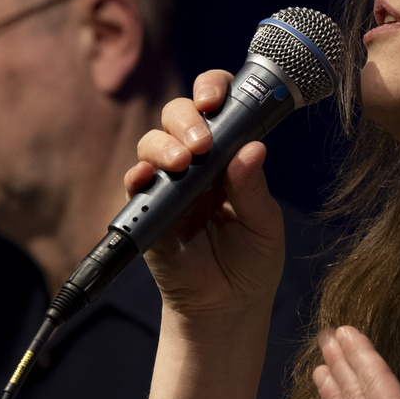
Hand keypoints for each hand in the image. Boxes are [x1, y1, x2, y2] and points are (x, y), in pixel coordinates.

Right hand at [126, 69, 286, 326]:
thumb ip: (254, 188)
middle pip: (179, 115)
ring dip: (164, 144)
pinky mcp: (147, 210)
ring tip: (182, 161)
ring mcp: (169, 184)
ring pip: (154, 142)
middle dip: (187, 117)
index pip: (217, 107)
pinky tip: (149, 177)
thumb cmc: (253, 261)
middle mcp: (196, 162)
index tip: (215, 98)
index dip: (212, 91)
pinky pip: (135, 184)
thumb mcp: (264, 224)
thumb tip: (251, 148)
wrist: (228, 307)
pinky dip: (139, 175)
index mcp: (229, 155)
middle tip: (202, 141)